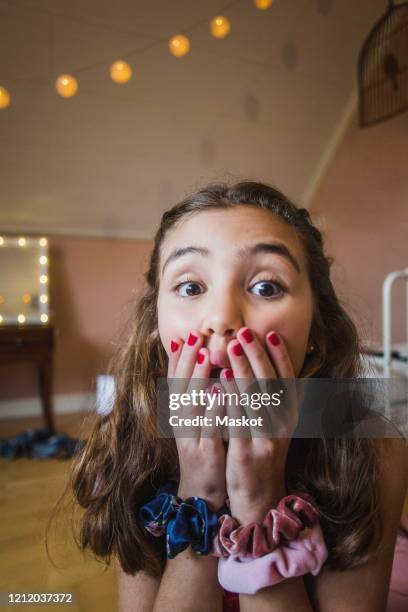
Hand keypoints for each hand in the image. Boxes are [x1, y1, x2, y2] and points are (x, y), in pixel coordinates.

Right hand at [167, 330, 226, 510]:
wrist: (204, 492)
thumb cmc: (206, 448)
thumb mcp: (199, 421)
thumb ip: (200, 395)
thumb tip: (205, 363)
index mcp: (181, 414)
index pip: (176, 381)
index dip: (180, 358)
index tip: (187, 333)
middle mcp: (182, 424)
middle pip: (181, 387)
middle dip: (188, 360)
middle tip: (195, 335)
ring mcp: (192, 438)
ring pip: (192, 405)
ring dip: (197, 379)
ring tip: (206, 355)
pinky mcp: (206, 453)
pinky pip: (209, 428)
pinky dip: (213, 409)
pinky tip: (220, 393)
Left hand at [219, 327, 298, 522]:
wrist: (259, 496)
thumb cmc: (262, 451)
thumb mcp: (273, 425)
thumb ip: (270, 397)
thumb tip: (263, 363)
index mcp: (289, 415)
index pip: (288, 379)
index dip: (280, 356)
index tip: (269, 333)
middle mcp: (282, 425)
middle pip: (270, 383)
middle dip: (257, 355)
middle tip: (244, 332)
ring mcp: (266, 439)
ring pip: (254, 398)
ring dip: (242, 370)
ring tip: (230, 347)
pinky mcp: (248, 452)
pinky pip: (238, 419)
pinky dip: (230, 398)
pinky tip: (220, 381)